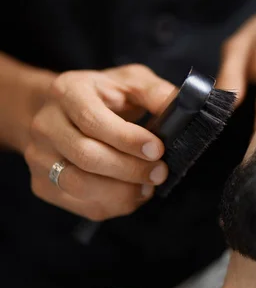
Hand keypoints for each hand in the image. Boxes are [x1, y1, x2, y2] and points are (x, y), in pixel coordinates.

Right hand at [23, 64, 175, 220]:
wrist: (64, 112)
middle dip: (130, 169)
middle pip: (87, 156)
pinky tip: (133, 193)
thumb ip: (157, 92)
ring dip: (123, 191)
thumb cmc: (106, 96)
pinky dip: (115, 204)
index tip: (157, 149)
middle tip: (160, 172)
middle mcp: (45, 124)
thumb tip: (184, 107)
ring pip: (80, 185)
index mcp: (67, 91)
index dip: (128, 139)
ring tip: (148, 184)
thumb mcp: (132, 81)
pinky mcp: (43, 185)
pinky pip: (82, 206)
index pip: (93, 120)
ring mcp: (39, 157)